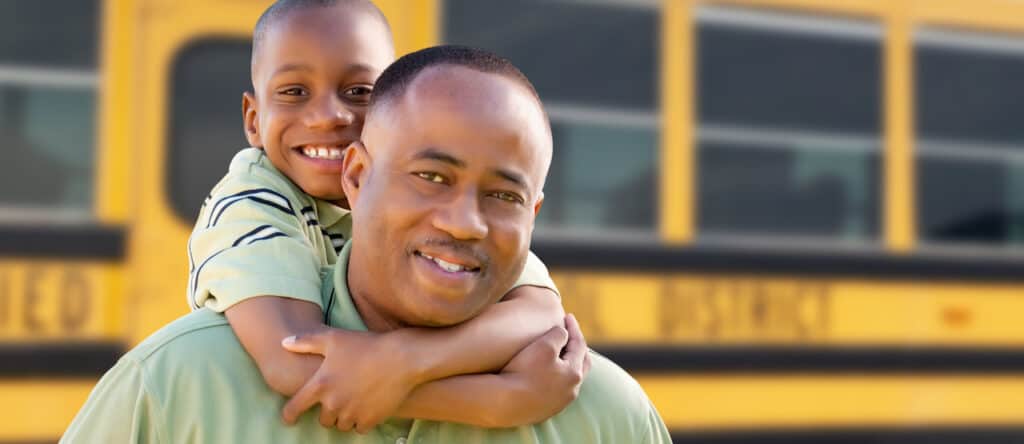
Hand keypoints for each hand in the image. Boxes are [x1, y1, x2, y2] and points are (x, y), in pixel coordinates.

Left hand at [279, 329, 417, 432]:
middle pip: (323, 420)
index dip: (289, 415)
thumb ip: (306, 341)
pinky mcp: (370, 420)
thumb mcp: (334, 338)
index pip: (295, 408)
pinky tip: (367, 405)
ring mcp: (352, 413)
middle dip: (328, 412)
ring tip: (355, 400)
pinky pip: (360, 428)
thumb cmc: (366, 345)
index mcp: (320, 385)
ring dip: (345, 417)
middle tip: (339, 398)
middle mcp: (333, 403)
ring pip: (342, 425)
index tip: (289, 418)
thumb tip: (283, 342)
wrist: (401, 358)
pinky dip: (361, 420)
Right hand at [498, 314, 591, 424]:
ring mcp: (559, 403)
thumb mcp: (544, 345)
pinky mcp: (545, 410)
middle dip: (577, 347)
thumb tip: (564, 334)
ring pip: (570, 379)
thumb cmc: (524, 372)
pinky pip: (557, 390)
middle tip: (571, 334)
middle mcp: (571, 390)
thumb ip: (559, 334)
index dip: (574, 328)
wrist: (504, 403)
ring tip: (561, 353)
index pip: (580, 345)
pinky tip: (547, 373)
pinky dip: (557, 377)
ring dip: (568, 363)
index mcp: (574, 373)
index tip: (568, 316)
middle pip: (581, 364)